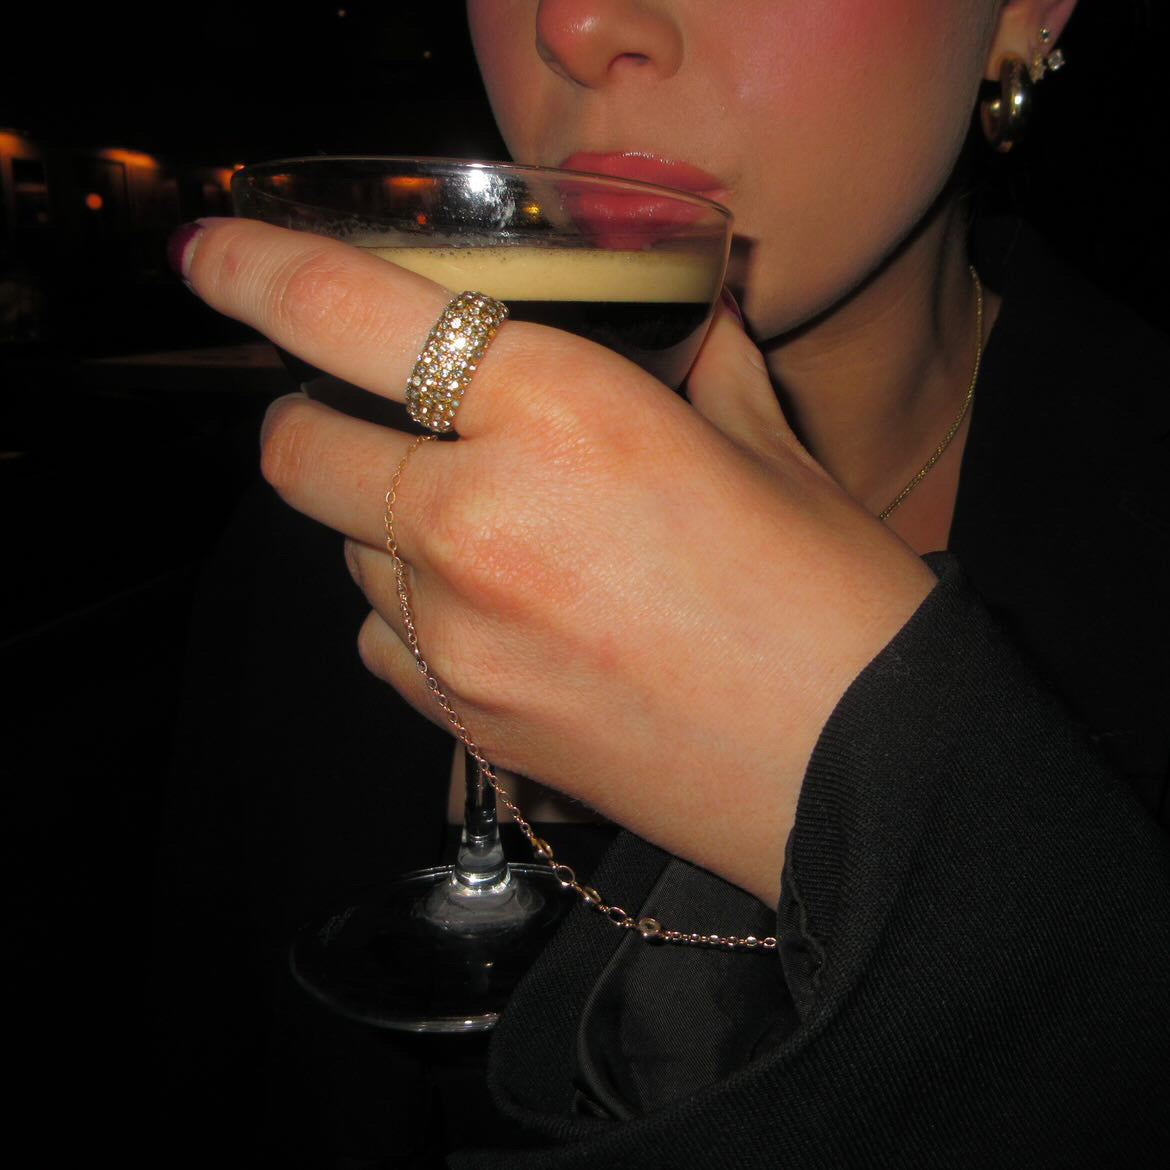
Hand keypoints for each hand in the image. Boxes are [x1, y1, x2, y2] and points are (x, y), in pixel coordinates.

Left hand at [181, 218, 935, 902]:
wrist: (858, 777)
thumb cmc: (831, 597)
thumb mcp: (766, 443)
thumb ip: (696, 357)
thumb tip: (680, 312)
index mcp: (560, 413)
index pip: (348, 312)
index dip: (257, 270)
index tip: (211, 254)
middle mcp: (477, 520)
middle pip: (301, 449)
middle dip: (320, 419)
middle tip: (379, 416)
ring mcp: (457, 638)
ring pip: (341, 552)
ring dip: (380, 523)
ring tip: (477, 531)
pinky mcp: (464, 726)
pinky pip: (380, 644)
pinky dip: (408, 615)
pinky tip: (490, 619)